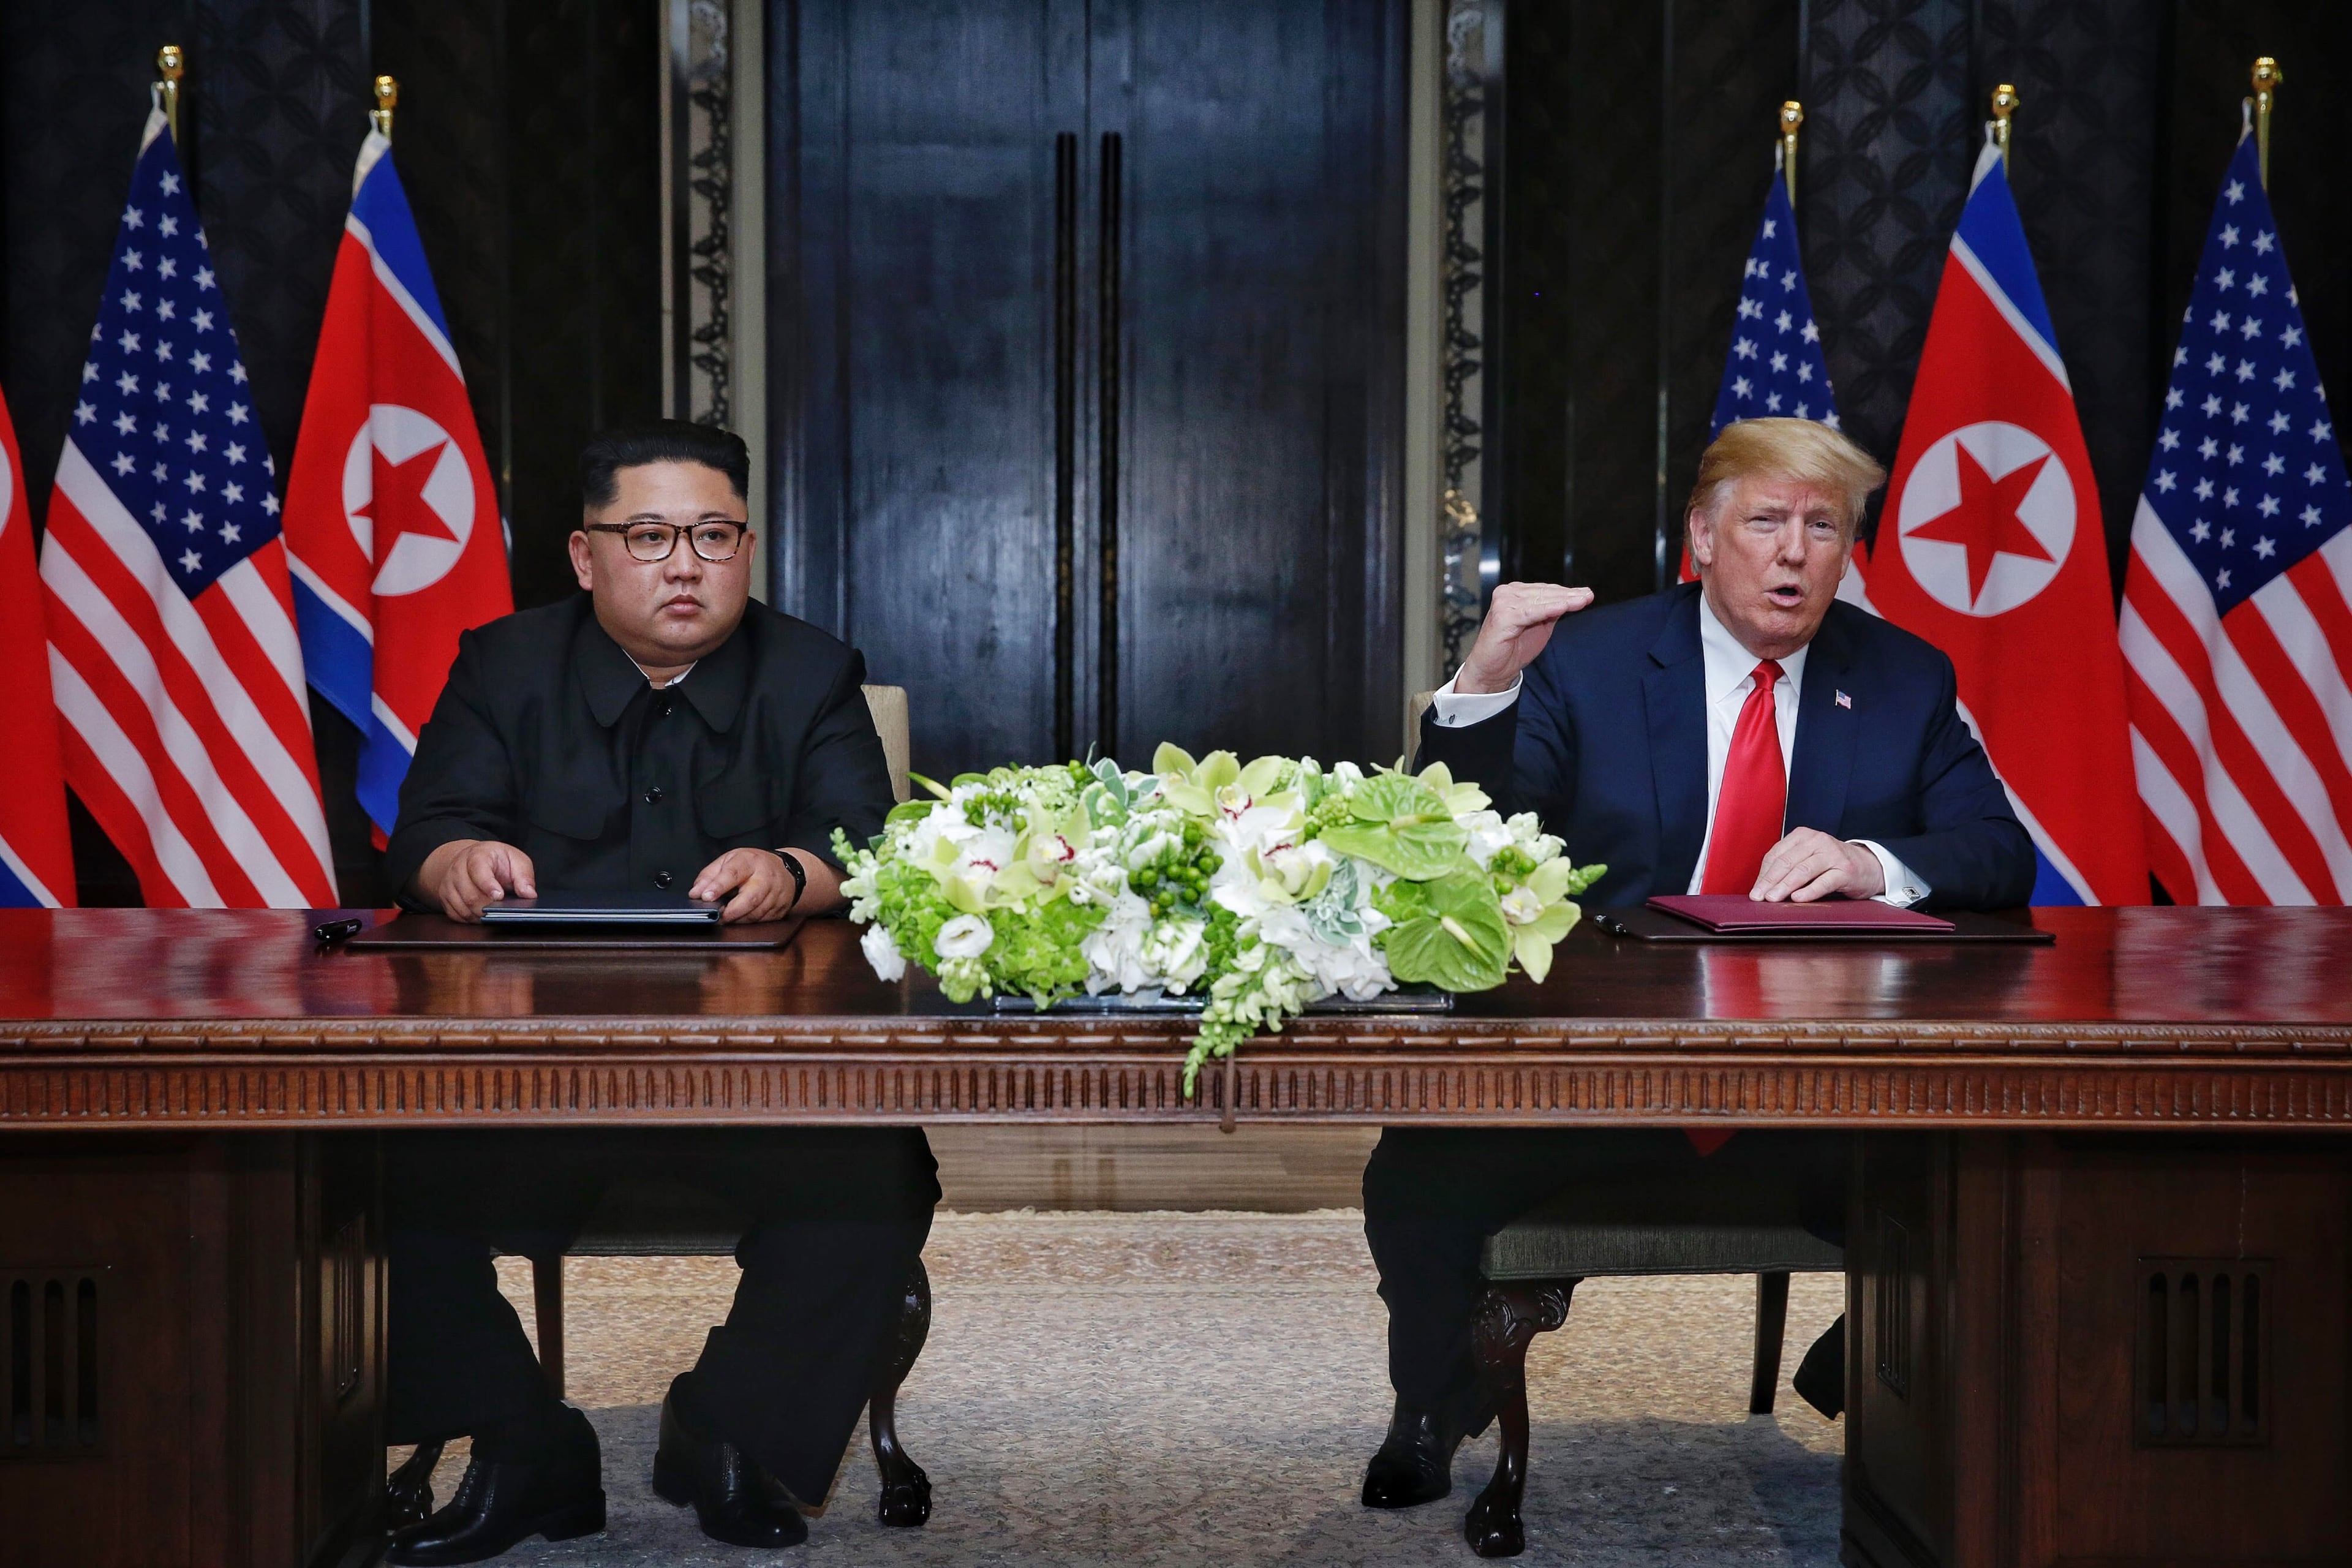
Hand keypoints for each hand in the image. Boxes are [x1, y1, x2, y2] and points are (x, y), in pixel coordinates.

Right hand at [418, 839, 536, 921]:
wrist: (471, 859)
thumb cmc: (496, 860)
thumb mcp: (515, 860)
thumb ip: (524, 875)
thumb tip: (529, 894)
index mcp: (477, 855)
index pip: (479, 871)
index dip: (488, 886)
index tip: (499, 896)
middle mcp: (458, 869)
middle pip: (470, 895)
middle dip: (488, 907)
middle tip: (501, 910)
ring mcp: (448, 884)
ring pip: (462, 908)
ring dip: (480, 915)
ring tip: (493, 912)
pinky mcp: (445, 897)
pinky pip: (456, 915)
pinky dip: (470, 919)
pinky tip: (481, 915)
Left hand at [692, 847, 810, 923]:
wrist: (787, 870)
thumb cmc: (753, 865)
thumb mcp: (729, 860)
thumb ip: (710, 875)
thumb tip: (695, 893)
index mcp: (750, 861)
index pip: (733, 874)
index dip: (718, 886)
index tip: (705, 897)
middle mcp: (765, 877)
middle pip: (750, 898)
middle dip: (731, 911)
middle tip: (717, 917)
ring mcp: (776, 894)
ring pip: (756, 914)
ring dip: (738, 919)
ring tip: (726, 917)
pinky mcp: (780, 909)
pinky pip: (763, 921)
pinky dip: (748, 922)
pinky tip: (741, 918)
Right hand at [1455, 582, 1595, 694]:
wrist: (1492, 670)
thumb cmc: (1512, 649)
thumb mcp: (1539, 625)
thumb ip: (1552, 611)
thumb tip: (1573, 598)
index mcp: (1514, 593)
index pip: (1545, 590)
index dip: (1567, 592)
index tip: (1586, 594)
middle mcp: (1507, 594)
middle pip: (1545, 593)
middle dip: (1569, 595)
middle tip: (1588, 596)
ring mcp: (1504, 603)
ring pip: (1540, 600)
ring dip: (1564, 600)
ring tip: (1582, 600)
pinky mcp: (1503, 616)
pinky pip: (1531, 612)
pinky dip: (1548, 610)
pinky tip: (1564, 607)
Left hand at [1751, 828, 1885, 902]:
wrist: (1867, 866)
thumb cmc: (1830, 864)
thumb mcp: (1807, 859)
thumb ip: (1787, 867)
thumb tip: (1762, 887)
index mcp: (1802, 836)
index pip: (1776, 855)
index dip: (1764, 875)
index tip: (1755, 891)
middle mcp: (1817, 841)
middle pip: (1787, 862)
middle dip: (1770, 881)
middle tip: (1759, 897)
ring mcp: (1832, 854)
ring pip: (1803, 870)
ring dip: (1785, 886)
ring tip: (1773, 899)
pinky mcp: (1845, 870)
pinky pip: (1824, 881)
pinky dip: (1809, 890)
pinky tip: (1797, 898)